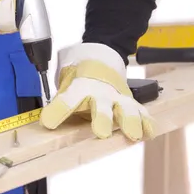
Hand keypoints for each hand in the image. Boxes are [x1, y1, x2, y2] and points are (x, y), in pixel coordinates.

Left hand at [40, 43, 154, 141]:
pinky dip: (146, 121)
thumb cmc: (79, 79)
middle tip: (101, 132)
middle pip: (101, 105)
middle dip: (102, 118)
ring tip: (132, 134)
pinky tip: (149, 132)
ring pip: (125, 108)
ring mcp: (117, 96)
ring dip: (129, 121)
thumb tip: (44, 124)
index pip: (67, 98)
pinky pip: (140, 111)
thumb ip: (58, 105)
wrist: (100, 59)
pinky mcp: (130, 102)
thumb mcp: (65, 87)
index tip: (48, 121)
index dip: (58, 110)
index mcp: (79, 87)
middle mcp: (100, 92)